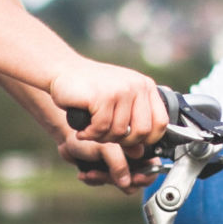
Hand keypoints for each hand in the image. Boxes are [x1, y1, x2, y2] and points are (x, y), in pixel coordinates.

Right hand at [47, 59, 168, 148]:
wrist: (62, 70)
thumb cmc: (90, 88)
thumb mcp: (116, 105)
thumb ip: (130, 125)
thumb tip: (140, 153)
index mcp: (145, 86)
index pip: (160, 122)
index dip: (147, 139)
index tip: (130, 141)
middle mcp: (137, 86)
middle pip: (141, 132)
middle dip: (122, 142)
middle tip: (105, 137)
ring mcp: (120, 90)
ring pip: (119, 132)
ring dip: (101, 138)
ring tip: (91, 130)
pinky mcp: (103, 96)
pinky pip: (101, 128)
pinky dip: (89, 135)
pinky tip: (82, 131)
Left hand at [59, 134, 153, 189]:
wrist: (66, 136)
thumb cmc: (86, 133)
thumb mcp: (105, 148)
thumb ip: (119, 163)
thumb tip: (126, 182)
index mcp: (136, 144)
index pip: (152, 164)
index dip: (146, 174)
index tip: (135, 178)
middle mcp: (129, 154)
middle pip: (136, 177)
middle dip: (119, 179)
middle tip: (108, 175)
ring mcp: (118, 162)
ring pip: (120, 182)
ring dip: (104, 179)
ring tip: (91, 173)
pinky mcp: (106, 169)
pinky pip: (106, 182)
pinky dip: (96, 179)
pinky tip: (86, 172)